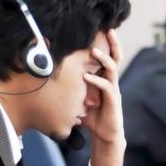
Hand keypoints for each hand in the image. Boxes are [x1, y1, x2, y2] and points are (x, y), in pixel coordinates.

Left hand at [82, 29, 125, 165]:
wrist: (104, 136)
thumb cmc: (91, 117)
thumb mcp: (78, 100)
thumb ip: (70, 89)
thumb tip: (49, 81)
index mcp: (104, 79)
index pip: (107, 57)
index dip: (106, 44)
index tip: (99, 30)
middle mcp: (111, 81)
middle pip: (116, 57)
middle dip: (113, 43)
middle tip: (108, 30)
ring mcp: (113, 90)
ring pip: (113, 68)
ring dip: (103, 59)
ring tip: (94, 51)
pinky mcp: (113, 100)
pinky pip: (107, 86)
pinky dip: (96, 81)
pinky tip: (87, 77)